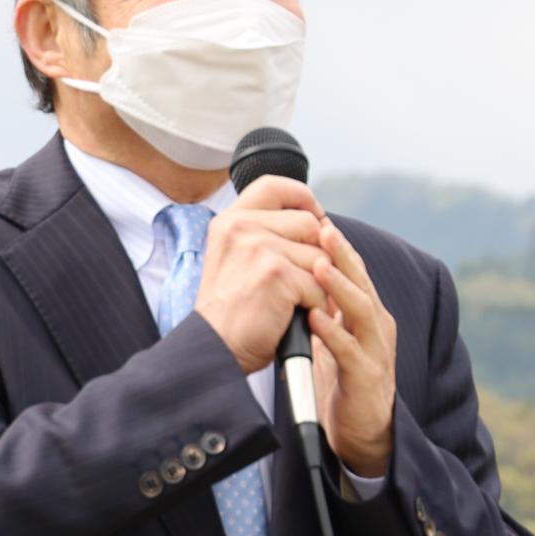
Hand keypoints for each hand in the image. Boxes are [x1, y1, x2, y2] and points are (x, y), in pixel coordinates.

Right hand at [195, 176, 329, 374]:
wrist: (215, 349)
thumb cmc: (231, 314)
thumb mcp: (235, 260)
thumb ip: (264, 234)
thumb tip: (318, 222)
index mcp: (230, 221)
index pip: (275, 186)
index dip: (302, 198)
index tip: (314, 217)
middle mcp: (242, 228)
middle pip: (310, 223)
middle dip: (319, 254)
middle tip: (310, 282)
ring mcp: (259, 248)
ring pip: (320, 256)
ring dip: (320, 284)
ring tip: (300, 304)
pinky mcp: (277, 274)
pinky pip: (320, 284)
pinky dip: (317, 306)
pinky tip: (297, 317)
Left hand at [308, 220, 397, 477]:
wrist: (362, 432)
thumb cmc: (342, 380)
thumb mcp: (332, 336)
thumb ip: (321, 306)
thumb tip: (295, 273)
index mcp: (366, 312)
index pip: (353, 270)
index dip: (337, 244)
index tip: (315, 217)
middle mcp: (376, 325)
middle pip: (362, 280)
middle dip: (342, 253)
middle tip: (322, 226)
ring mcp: (376, 351)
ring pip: (362, 310)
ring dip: (341, 286)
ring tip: (318, 265)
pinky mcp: (367, 378)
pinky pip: (351, 352)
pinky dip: (333, 334)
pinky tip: (315, 319)